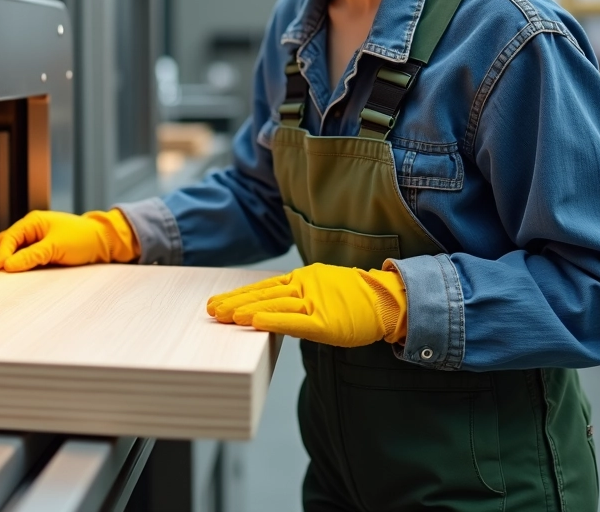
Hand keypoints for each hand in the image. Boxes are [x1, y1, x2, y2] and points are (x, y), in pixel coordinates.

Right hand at [0, 209, 139, 271]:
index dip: (3, 253)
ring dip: (17, 262)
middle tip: (6, 272)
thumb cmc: (83, 238)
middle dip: (7, 256)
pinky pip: (29, 257)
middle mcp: (34, 229)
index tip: (0, 268)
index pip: (9, 237)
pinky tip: (28, 272)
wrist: (104, 242)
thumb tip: (8, 265)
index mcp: (33, 222)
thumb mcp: (54, 248)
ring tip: (17, 274)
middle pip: (9, 243)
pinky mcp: (46, 250)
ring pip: (19, 252)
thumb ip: (30, 256)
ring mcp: (40, 239)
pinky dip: (27, 264)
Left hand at [206, 263, 407, 347]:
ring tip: (225, 315)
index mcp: (302, 279)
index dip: (239, 295)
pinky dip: (272, 320)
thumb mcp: (321, 293)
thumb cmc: (355, 302)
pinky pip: (294, 320)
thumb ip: (296, 299)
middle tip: (211, 310)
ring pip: (273, 304)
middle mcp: (304, 286)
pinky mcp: (325, 321)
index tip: (217, 302)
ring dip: (246, 309)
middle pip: (262, 294)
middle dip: (234, 302)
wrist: (388, 301)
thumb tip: (270, 311)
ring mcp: (315, 302)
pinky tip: (253, 321)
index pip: (263, 287)